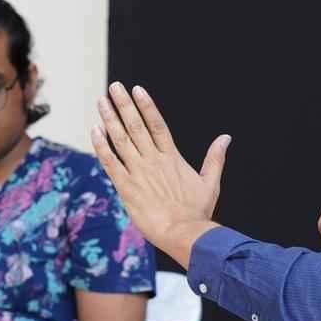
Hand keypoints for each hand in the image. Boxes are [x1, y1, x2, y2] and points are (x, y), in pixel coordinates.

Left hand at [90, 82, 230, 259]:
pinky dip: (102, 146)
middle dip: (124, 105)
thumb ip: (215, 158)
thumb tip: (226, 138)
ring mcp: (138, 172)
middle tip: (114, 87)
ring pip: (121, 139)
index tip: (137, 89)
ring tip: (102, 101)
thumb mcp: (211, 182)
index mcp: (172, 157)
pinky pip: (111, 162)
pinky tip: (94, 130)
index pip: (157, 124)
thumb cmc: (198, 212)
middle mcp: (154, 160)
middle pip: (136, 126)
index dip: (146, 105)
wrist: (183, 233)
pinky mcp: (126, 187)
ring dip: (110, 119)